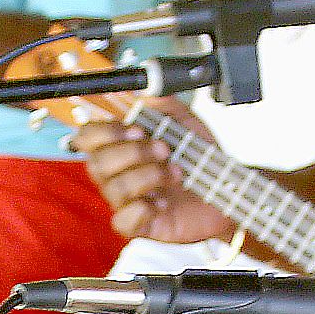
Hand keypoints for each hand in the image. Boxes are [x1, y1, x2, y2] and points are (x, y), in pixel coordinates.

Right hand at [73, 105, 232, 244]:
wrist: (226, 189)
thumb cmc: (200, 159)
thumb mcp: (185, 123)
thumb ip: (164, 104)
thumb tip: (145, 88)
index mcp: (121, 147)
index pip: (88, 137)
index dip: (105, 132)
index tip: (137, 130)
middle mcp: (117, 174)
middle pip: (98, 163)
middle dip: (135, 153)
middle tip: (165, 150)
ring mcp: (126, 201)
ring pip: (114, 188)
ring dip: (149, 176)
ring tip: (176, 174)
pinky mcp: (138, 225)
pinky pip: (122, 220)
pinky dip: (143, 209)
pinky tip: (162, 203)